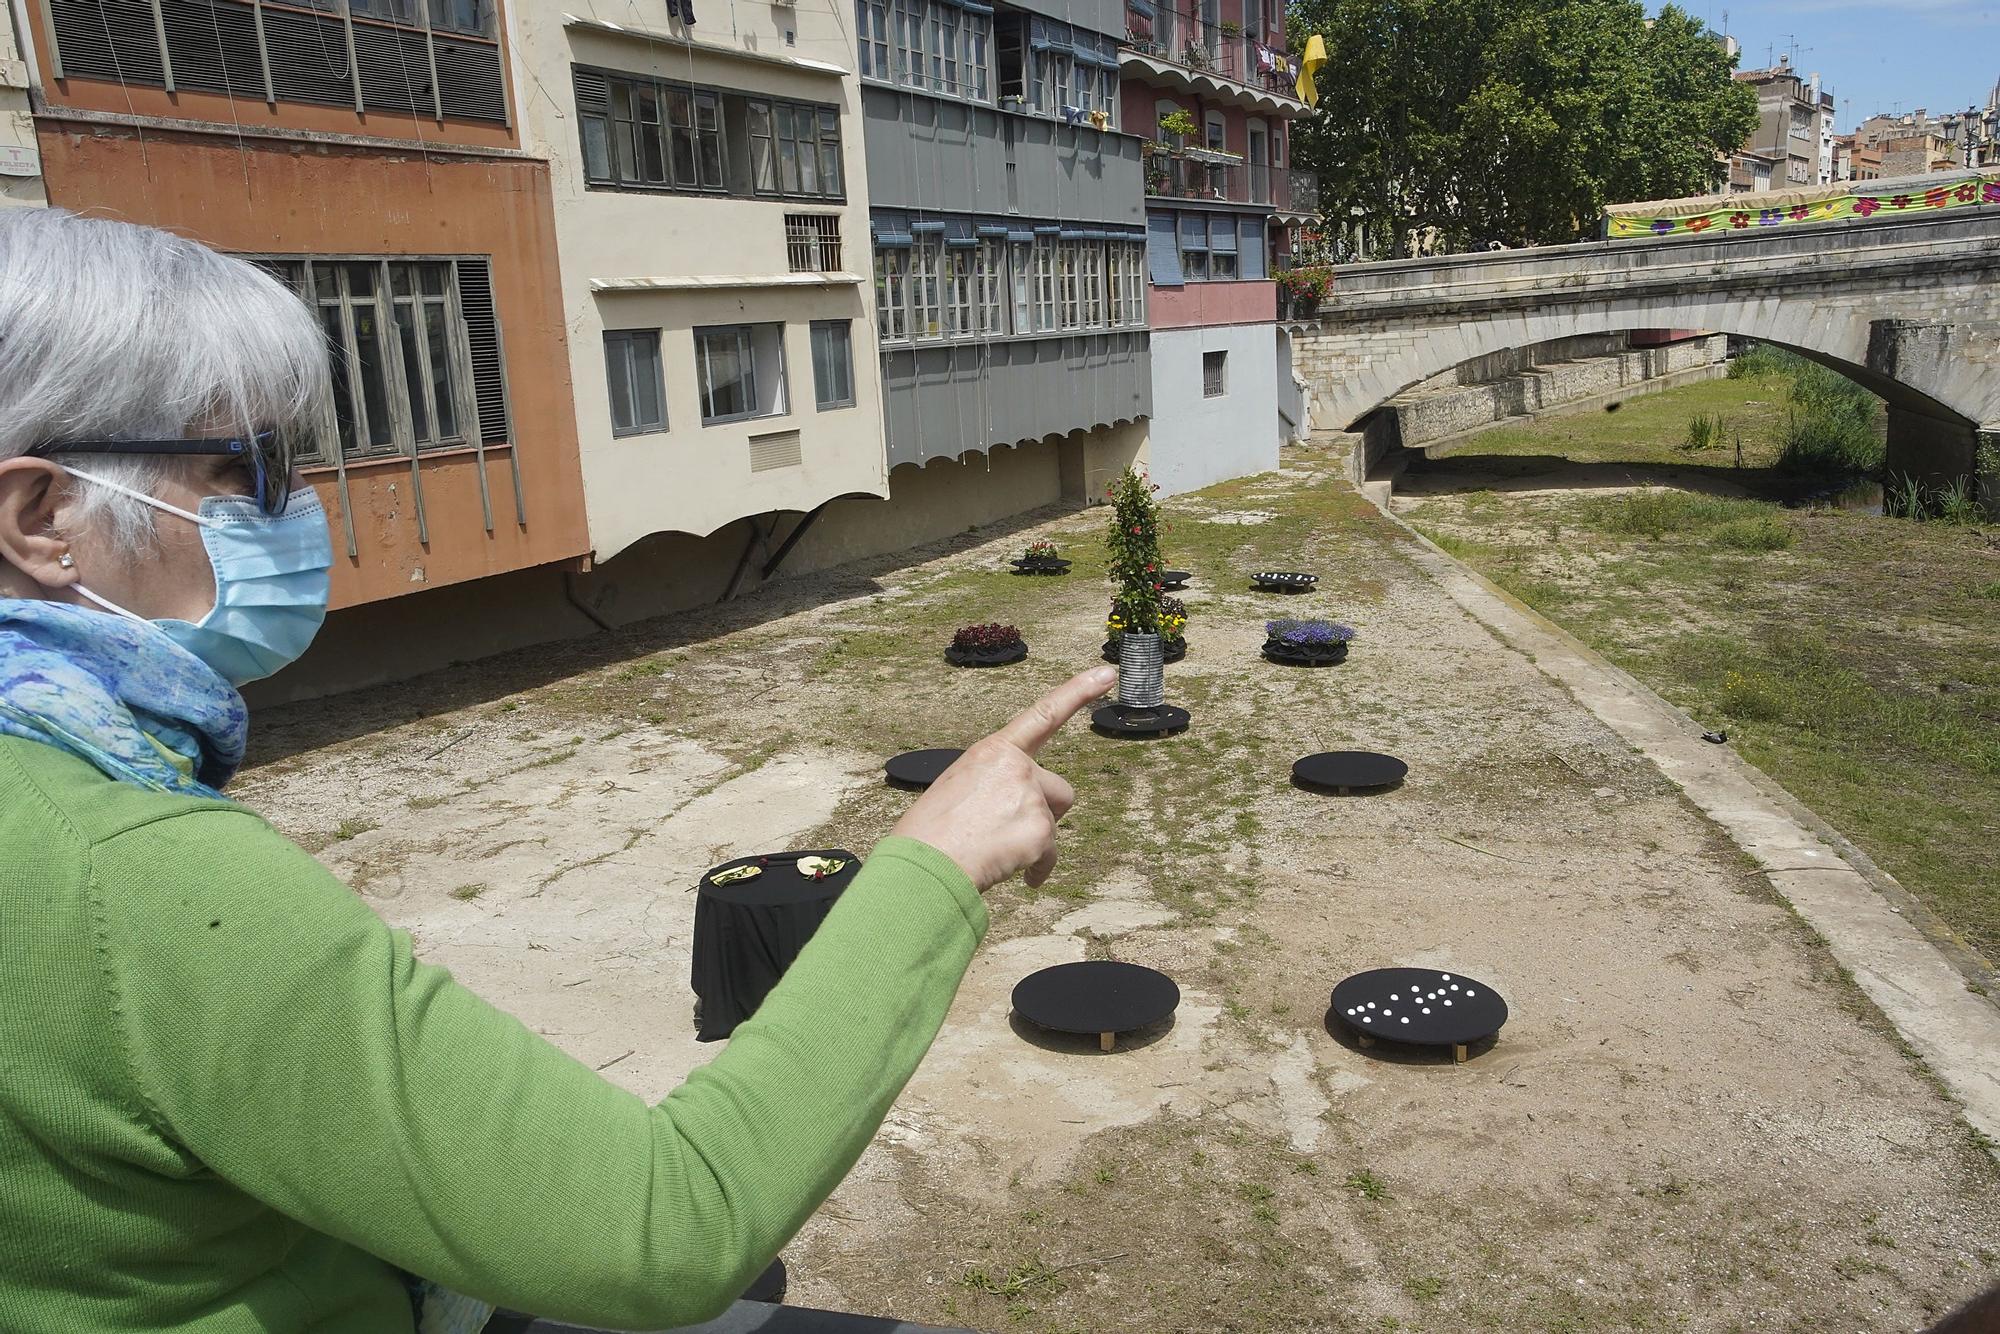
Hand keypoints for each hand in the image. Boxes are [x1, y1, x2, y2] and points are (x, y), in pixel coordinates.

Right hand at [890, 665, 1115, 891]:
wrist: (924, 865)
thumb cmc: (929, 834)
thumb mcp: (957, 787)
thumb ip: (993, 784)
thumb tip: (1010, 806)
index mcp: (992, 751)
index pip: (1044, 714)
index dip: (1079, 691)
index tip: (1106, 673)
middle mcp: (1016, 767)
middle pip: (1058, 789)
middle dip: (1044, 812)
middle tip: (1006, 831)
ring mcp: (1030, 797)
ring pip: (1053, 823)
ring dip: (1035, 842)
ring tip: (995, 852)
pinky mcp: (1041, 830)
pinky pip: (1050, 855)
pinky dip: (1036, 869)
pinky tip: (1013, 874)